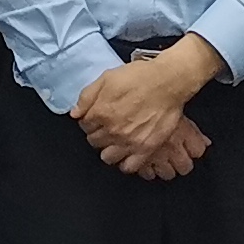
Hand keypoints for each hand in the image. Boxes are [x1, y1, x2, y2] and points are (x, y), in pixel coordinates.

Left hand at [73, 44, 213, 179]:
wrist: (168, 82)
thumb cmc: (140, 77)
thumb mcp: (107, 77)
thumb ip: (87, 96)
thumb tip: (75, 112)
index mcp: (101, 112)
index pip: (84, 125)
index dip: (89, 121)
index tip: (96, 119)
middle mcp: (113, 130)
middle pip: (94, 142)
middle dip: (98, 134)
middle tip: (107, 127)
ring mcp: (129, 142)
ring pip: (107, 157)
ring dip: (108, 150)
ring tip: (115, 141)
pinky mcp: (145, 148)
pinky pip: (129, 166)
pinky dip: (125, 162)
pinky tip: (126, 153)